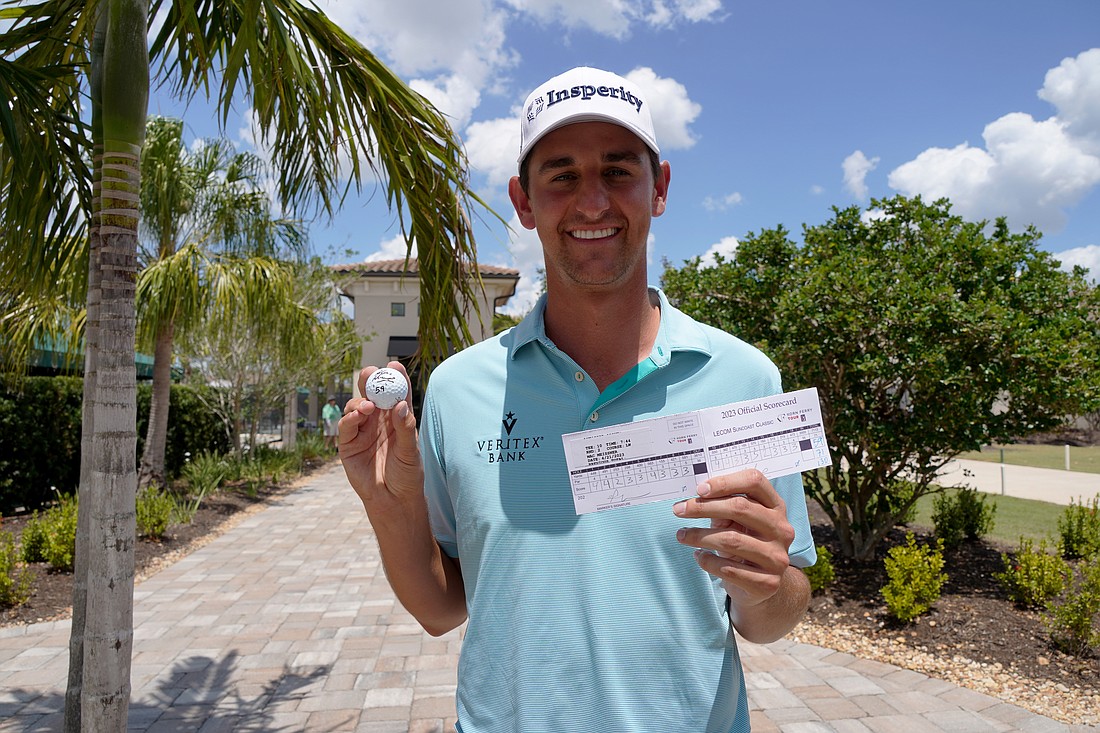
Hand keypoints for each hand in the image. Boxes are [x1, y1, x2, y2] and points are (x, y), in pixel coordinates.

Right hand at [338, 363, 421, 507]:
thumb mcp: (410, 451)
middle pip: (372, 394)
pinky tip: (358, 415)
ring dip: (360, 401)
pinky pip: (345, 426)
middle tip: (370, 373)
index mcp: (397, 418)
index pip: (396, 393)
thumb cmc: (406, 475)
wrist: (393, 500)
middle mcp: (379, 420)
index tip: (394, 365)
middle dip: (370, 381)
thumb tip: (399, 405)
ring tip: (369, 406)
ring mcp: (362, 430)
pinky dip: (350, 417)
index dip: (395, 378)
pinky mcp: (348, 444)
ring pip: (356, 406)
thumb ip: (405, 428)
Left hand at [673, 468, 795, 609]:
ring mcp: (777, 557)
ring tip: (682, 535)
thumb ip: (723, 507)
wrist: (762, 586)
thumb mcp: (737, 522)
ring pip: (731, 540)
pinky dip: (707, 561)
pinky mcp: (768, 583)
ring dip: (699, 536)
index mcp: (776, 506)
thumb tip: (693, 499)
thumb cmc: (744, 543)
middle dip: (703, 507)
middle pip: (740, 508)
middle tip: (678, 510)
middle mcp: (781, 529)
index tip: (699, 489)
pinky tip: (699, 556)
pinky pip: (729, 569)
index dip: (726, 482)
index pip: (755, 481)